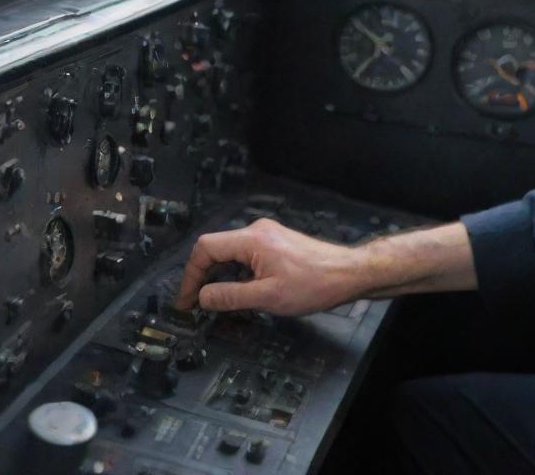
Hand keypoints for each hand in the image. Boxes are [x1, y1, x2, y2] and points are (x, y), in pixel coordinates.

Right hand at [174, 218, 359, 315]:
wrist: (347, 273)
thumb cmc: (313, 284)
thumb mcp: (267, 297)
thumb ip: (231, 296)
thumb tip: (203, 297)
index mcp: (252, 239)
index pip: (206, 248)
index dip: (191, 275)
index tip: (186, 300)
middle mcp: (257, 230)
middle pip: (216, 248)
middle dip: (202, 276)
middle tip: (195, 305)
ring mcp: (267, 235)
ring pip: (230, 252)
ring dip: (219, 275)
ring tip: (215, 301)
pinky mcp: (276, 242)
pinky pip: (245, 254)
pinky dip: (235, 272)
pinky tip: (239, 291)